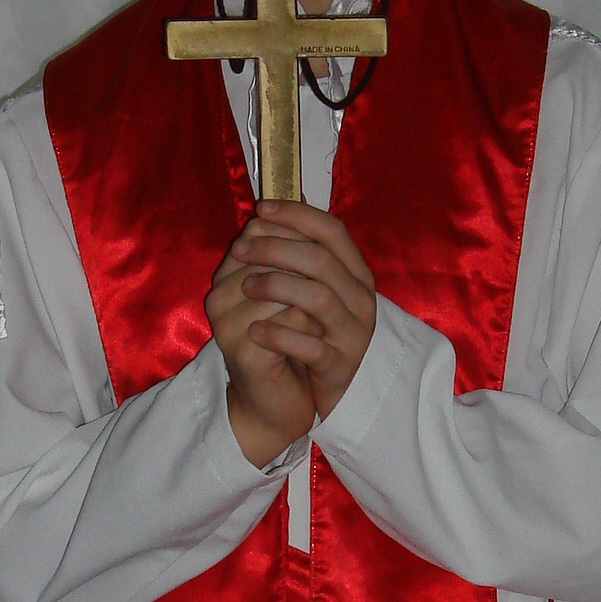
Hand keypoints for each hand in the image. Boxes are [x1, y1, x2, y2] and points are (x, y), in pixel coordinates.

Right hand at [207, 231, 316, 466]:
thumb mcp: (288, 295)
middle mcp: (219, 295)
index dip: (298, 233)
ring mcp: (228, 323)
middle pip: (271, 254)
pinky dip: (310, 325)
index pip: (260, 230)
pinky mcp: (244, 350)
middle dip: (309, 264)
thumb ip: (290, 253)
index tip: (326, 253)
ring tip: (327, 315)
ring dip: (313, 296)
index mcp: (227, 276)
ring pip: (281, 285)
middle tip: (335, 282)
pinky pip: (287, 321)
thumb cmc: (285, 345)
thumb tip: (305, 200)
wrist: (274, 404)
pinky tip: (320, 334)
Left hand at [229, 204, 375, 422]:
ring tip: (244, 287)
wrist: (331, 392)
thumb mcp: (315, 290)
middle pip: (321, 261)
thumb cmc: (317, 332)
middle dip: (275, 249)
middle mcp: (361, 300)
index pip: (332, 231)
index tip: (261, 209)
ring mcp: (353, 334)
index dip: (297, 215)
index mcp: (357, 274)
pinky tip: (254, 331)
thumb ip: (298, 254)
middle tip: (239, 249)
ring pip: (318, 298)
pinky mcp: (340, 365)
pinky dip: (279, 336)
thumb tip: (267, 210)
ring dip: (275, 287)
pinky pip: (311, 346)